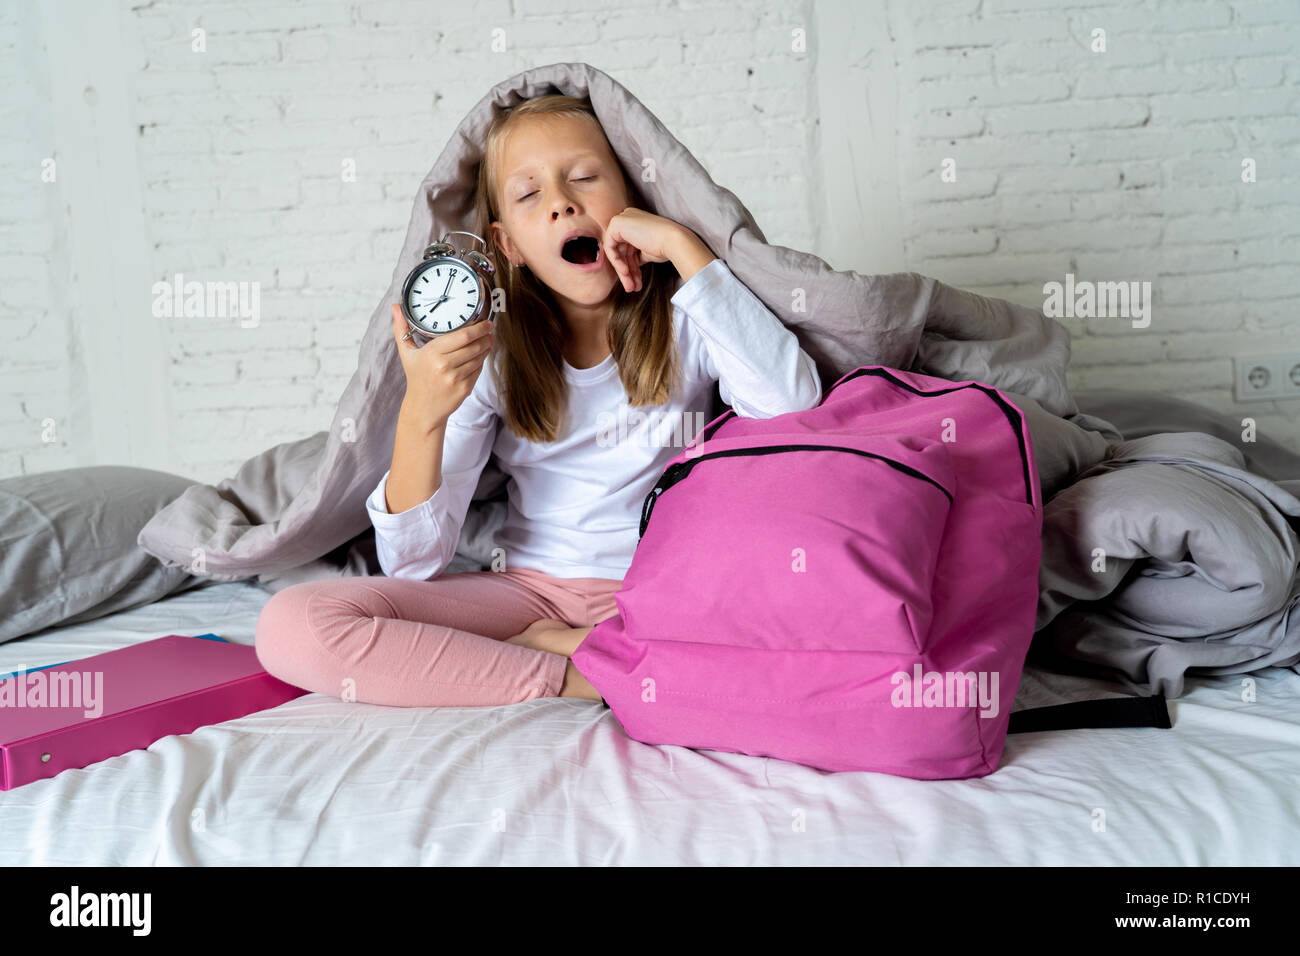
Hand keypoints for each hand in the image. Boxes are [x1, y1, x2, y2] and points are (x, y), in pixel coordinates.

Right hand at [390, 303, 493, 428]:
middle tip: (490, 330)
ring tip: (487, 341)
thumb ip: (401, 328)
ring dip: (486, 348)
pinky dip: (481, 361)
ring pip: (479, 357)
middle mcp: (444, 365)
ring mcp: (456, 378)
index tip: (485, 323)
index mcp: (432, 353)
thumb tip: (395, 307)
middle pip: (474, 345)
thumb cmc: (416, 377)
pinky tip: (480, 356)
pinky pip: (479, 370)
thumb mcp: (407, 353)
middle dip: (486, 336)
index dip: (478, 328)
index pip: (462, 336)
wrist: (423, 408)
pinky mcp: (465, 388)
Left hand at [602, 208, 693, 292]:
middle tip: (632, 287)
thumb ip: (635, 255)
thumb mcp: (646, 252)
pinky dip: (616, 261)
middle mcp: (628, 218)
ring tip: (631, 286)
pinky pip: (610, 247)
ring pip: (616, 252)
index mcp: (636, 222)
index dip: (632, 266)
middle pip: (621, 250)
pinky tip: (625, 272)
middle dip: (627, 271)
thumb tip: (628, 266)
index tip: (637, 281)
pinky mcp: (616, 223)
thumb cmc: (665, 247)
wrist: (673, 241)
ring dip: (623, 272)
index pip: (628, 247)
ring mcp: (622, 219)